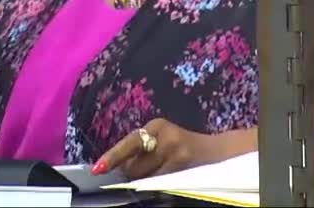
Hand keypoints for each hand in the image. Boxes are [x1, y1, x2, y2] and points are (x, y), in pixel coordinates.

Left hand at [92, 118, 231, 180]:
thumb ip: (142, 149)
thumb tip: (117, 168)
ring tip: (159, 172)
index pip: (129, 143)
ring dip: (145, 181)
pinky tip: (166, 179)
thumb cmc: (182, 146)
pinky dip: (157, 187)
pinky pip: (159, 186)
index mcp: (156, 126)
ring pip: (145, 179)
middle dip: (132, 173)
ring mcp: (177, 155)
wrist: (216, 153)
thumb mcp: (162, 139)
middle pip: (134, 167)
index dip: (112, 157)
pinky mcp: (185, 171)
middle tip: (147, 169)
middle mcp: (167, 138)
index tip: (97, 169)